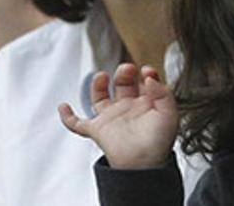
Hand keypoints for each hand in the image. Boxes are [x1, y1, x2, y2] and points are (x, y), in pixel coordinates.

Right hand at [58, 63, 178, 169]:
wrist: (144, 165)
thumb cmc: (159, 144)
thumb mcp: (169, 114)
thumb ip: (163, 93)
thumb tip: (149, 77)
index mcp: (147, 105)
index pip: (144, 83)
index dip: (146, 74)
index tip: (147, 71)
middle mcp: (128, 110)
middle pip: (123, 85)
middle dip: (124, 74)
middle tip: (128, 68)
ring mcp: (112, 119)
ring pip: (101, 98)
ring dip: (100, 85)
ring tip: (103, 76)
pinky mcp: (97, 131)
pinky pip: (77, 124)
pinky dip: (68, 117)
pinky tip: (63, 107)